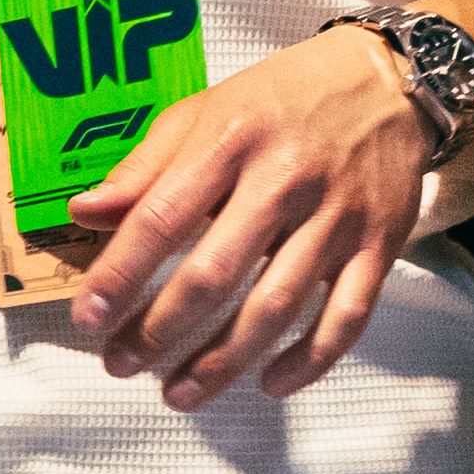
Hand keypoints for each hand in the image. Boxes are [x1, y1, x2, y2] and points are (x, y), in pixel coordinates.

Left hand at [56, 21, 433, 404]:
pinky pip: (348, 315)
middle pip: (215, 273)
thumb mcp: (205, 110)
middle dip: (160, 330)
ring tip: (179, 393)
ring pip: (277, 305)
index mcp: (231, 140)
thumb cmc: (282, 99)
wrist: (389, 79)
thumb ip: (144, 167)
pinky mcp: (381, 243)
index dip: (119, 274)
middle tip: (120, 363)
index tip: (88, 318)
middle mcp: (285, 180)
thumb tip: (84, 213)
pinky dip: (310, 359)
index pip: (162, 218)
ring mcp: (338, 216)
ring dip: (223, 361)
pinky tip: (270, 384)